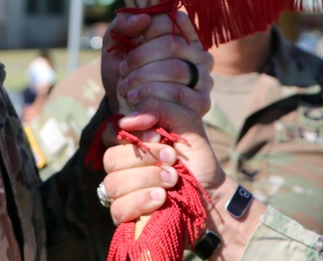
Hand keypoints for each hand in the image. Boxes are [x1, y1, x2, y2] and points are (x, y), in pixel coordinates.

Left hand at [100, 10, 212, 115]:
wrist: (124, 109)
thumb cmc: (124, 71)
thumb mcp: (116, 44)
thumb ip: (123, 25)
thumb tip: (143, 18)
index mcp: (185, 36)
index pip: (176, 20)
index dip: (150, 28)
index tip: (131, 42)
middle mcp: (201, 55)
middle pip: (173, 45)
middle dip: (141, 57)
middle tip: (123, 69)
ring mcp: (204, 79)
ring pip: (175, 69)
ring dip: (143, 78)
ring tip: (126, 87)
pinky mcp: (201, 103)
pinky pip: (177, 95)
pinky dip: (151, 96)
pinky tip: (135, 101)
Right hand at [100, 96, 226, 224]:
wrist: (212, 193)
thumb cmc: (197, 158)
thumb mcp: (186, 122)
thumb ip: (160, 106)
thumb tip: (126, 119)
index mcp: (132, 143)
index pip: (110, 133)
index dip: (130, 134)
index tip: (157, 134)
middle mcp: (122, 166)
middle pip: (110, 159)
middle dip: (146, 157)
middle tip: (172, 159)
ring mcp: (122, 193)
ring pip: (113, 184)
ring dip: (147, 178)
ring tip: (172, 179)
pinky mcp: (125, 216)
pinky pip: (117, 209)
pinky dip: (140, 201)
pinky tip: (161, 199)